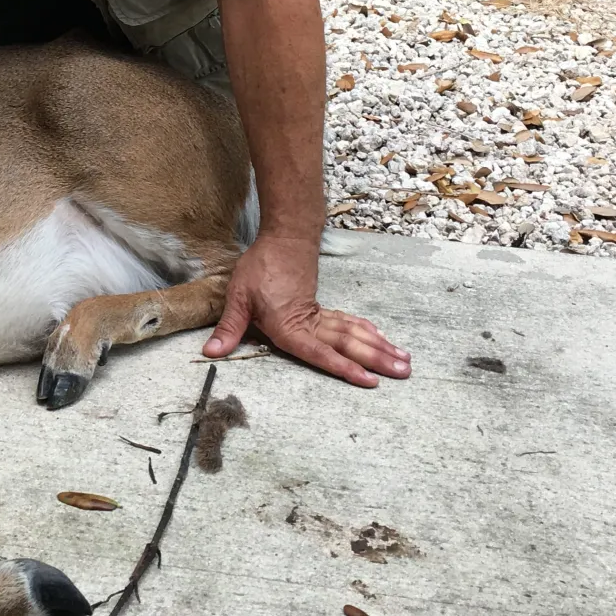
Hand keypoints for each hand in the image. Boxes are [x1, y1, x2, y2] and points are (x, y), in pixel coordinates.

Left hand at [201, 234, 410, 385]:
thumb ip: (230, 328)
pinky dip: (366, 332)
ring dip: (378, 347)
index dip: (344, 368)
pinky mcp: (321, 306)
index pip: (320, 353)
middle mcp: (309, 323)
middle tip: (405, 372)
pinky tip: (380, 339)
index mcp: (289, 326)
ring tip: (403, 361)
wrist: (284, 235)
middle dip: (377, 360)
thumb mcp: (238, 297)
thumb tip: (210, 352)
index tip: (369, 380)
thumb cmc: (259, 266)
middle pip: (347, 345)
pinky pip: (347, 322)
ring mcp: (318, 314)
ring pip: (353, 334)